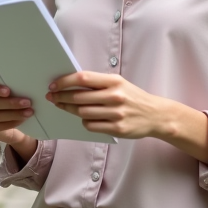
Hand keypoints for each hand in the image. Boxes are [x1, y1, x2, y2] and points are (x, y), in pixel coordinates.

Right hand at [0, 78, 38, 159]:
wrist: (8, 118)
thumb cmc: (9, 98)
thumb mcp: (8, 90)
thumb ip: (10, 86)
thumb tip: (23, 84)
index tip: (8, 91)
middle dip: (10, 103)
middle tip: (27, 103)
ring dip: (13, 114)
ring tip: (28, 112)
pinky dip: (10, 123)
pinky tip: (21, 120)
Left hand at [46, 71, 207, 162]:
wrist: (155, 115)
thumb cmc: (133, 97)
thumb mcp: (119, 84)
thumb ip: (98, 83)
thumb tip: (70, 83)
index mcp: (114, 81)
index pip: (83, 78)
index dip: (64, 81)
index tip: (53, 85)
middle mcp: (115, 96)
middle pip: (79, 97)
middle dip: (61, 97)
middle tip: (52, 97)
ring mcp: (116, 114)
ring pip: (82, 112)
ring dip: (68, 109)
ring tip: (62, 106)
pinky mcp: (117, 128)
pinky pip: (91, 125)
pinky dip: (84, 121)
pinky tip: (83, 118)